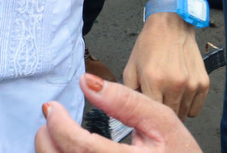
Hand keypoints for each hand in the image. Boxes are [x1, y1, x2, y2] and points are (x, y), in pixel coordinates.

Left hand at [35, 74, 201, 151]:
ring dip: (50, 152)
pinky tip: (66, 150)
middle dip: (47, 140)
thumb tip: (89, 82)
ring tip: (54, 135)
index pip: (83, 148)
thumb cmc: (180, 152)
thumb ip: (125, 101)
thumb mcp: (161, 119)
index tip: (52, 109)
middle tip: (49, 120)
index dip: (60, 126)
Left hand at [121, 13, 208, 119]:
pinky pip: (196, 110)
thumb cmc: (149, 45)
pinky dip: (188, 106)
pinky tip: (181, 93)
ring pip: (183, 116)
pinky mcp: (204, 83)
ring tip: (169, 94)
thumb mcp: (130, 68)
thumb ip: (129, 94)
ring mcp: (191, 84)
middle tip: (158, 101)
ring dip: (175, 109)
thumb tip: (130, 113)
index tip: (146, 110)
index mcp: (153, 81)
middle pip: (168, 118)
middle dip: (161, 113)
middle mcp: (174, 84)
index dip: (147, 114)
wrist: (171, 25)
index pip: (151, 115)